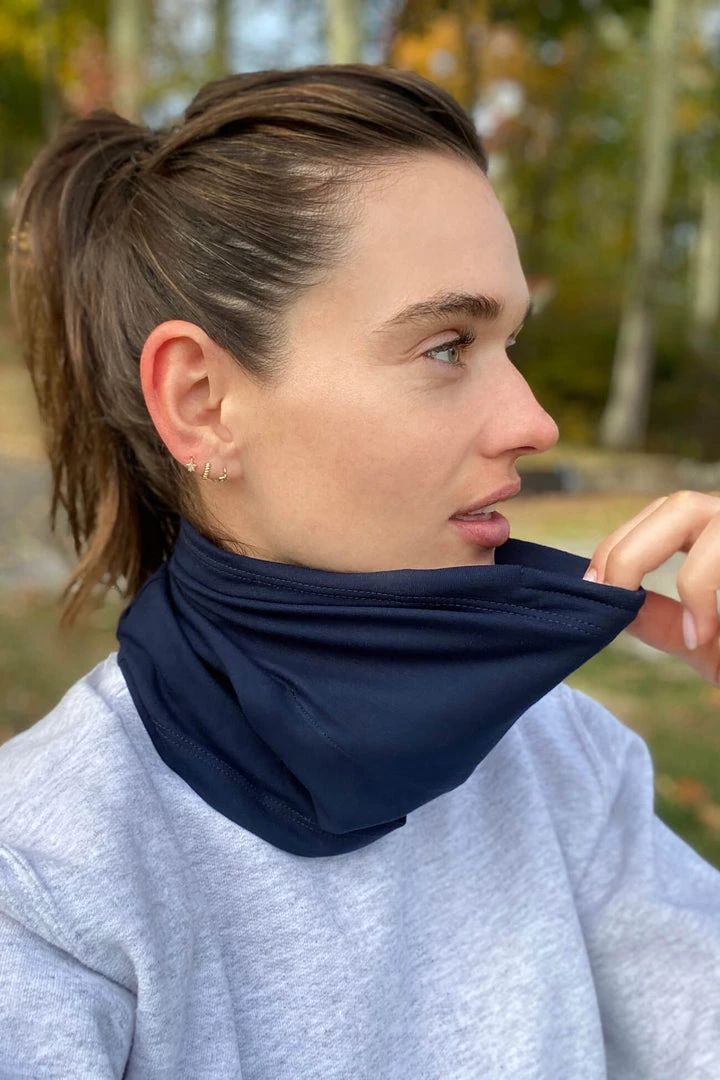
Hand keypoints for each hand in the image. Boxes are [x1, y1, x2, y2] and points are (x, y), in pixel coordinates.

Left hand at [583, 491, 719, 684]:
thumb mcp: (710, 644)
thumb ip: (667, 623)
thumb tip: (618, 609)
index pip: (661, 518)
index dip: (618, 546)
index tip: (591, 588)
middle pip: (673, 506)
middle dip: (623, 551)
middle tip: (601, 596)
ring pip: (688, 510)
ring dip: (646, 558)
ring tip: (631, 605)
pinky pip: (718, 550)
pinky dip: (697, 591)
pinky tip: (699, 635)